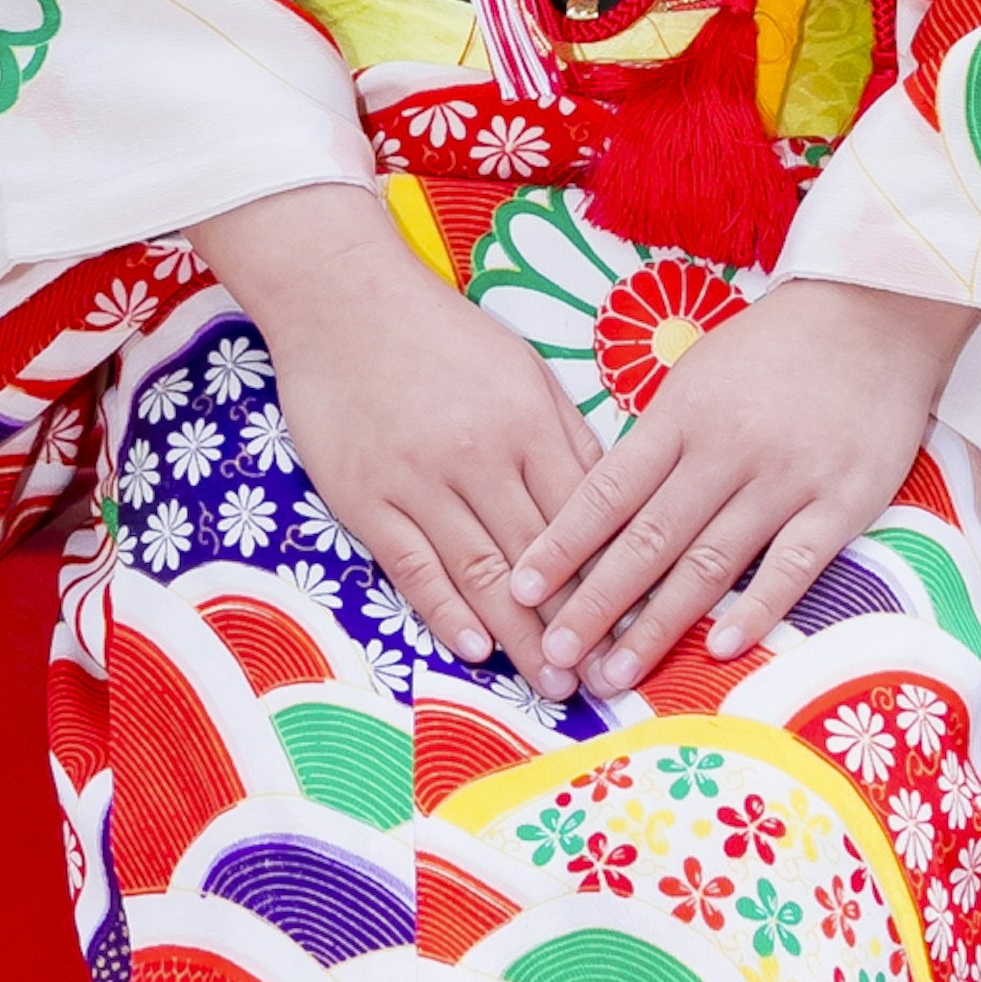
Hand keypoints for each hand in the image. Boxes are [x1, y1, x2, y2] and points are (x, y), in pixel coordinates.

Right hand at [189, 185, 587, 676]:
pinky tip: (474, 648)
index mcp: (527, 422)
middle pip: (540, 556)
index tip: (640, 623)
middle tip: (606, 679)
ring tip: (552, 684)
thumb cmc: (440, 331)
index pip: (585, 515)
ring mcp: (418, 481)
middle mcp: (479, 456)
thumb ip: (565, 434)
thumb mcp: (522, 367)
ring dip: (521, 636)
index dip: (614, 574)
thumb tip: (611, 497)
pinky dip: (446, 611)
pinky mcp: (366, 499)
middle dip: (577, 624)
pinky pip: (414, 567)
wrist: (340, 297)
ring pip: (482, 573)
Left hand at [504, 276, 969, 697]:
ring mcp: (786, 479)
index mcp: (682, 416)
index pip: (608, 490)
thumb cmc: (775, 348)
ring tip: (615, 674)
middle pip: (649, 539)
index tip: (520, 587)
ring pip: (710, 563)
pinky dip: (756, 609)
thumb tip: (603, 509)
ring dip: (657, 625)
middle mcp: (727, 450)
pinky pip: (793, 566)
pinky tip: (719, 648)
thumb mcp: (698, 374)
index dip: (562, 544)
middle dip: (595, 603)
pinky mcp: (842, 502)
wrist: (876, 315)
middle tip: (554, 654)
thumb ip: (657, 440)